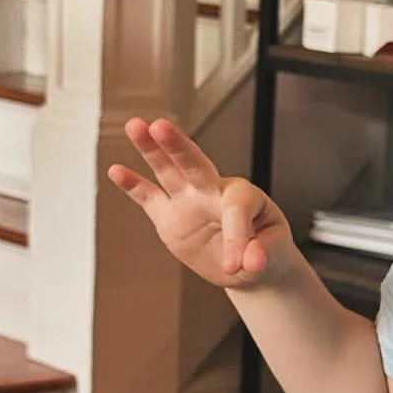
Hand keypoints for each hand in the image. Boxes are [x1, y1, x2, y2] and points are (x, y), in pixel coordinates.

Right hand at [108, 118, 295, 288]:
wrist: (248, 264)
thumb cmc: (267, 251)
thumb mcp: (276, 254)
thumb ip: (265, 253)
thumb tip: (251, 260)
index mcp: (246, 197)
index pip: (236, 208)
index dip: (236, 237)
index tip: (234, 266)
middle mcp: (215, 191)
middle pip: (195, 163)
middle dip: (178, 146)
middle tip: (161, 126)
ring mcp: (190, 201)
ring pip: (168, 170)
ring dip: (151, 149)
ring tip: (134, 125)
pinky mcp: (169, 216)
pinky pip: (149, 197)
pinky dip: (133, 185)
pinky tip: (116, 170)